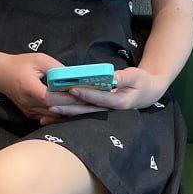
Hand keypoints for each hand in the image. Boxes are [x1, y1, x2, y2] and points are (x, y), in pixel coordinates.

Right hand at [0, 52, 96, 122]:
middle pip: (57, 110)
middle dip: (75, 106)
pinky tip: (73, 109)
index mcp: (31, 90)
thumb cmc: (20, 64)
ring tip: (86, 107)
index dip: (71, 98)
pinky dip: (61, 114)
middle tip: (93, 102)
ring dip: (70, 112)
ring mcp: (30, 112)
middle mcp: (30, 104)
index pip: (54, 98)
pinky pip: (49, 117)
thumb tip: (74, 76)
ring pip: (54, 116)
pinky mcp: (31, 115)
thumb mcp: (39, 60)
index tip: (86, 94)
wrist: (0, 74)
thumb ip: (57, 68)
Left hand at [43, 66, 165, 116]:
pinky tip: (52, 115)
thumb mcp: (137, 77)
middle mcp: (109, 111)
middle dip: (68, 109)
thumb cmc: (142, 82)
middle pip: (86, 110)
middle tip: (51, 106)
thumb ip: (124, 78)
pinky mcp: (98, 111)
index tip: (72, 89)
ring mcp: (103, 112)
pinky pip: (82, 113)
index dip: (85, 94)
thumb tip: (112, 78)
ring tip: (46, 116)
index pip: (99, 98)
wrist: (147, 93)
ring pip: (81, 114)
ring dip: (64, 116)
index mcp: (119, 103)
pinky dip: (68, 115)